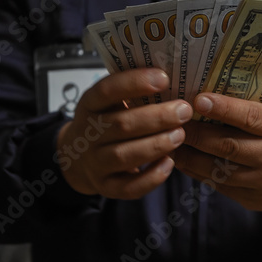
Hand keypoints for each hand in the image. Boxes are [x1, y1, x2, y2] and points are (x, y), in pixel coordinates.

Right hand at [56, 69, 192, 198]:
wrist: (77, 158)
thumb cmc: (106, 122)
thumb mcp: (110, 102)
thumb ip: (133, 92)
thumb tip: (175, 75)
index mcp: (90, 105)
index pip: (107, 90)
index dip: (134, 83)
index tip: (164, 78)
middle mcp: (89, 134)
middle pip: (120, 125)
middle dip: (156, 118)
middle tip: (184, 110)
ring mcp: (95, 163)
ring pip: (124, 156)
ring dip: (155, 145)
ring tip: (180, 135)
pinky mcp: (106, 186)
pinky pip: (128, 187)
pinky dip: (150, 178)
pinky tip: (169, 164)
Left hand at [173, 93, 261, 210]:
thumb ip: (250, 112)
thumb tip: (206, 99)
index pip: (251, 117)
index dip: (223, 109)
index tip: (198, 100)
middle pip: (229, 145)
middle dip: (197, 134)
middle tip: (173, 123)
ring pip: (219, 169)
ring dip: (190, 156)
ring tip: (170, 143)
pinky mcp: (252, 198)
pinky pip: (219, 185)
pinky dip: (197, 173)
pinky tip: (183, 162)